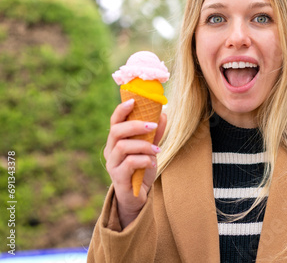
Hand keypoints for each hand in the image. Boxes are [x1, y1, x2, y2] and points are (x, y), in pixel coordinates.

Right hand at [103, 99, 166, 227]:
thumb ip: (155, 134)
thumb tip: (163, 114)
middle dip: (135, 126)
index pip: (114, 121)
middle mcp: (110, 151)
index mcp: (116, 141)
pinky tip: (152, 162)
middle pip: (116, 131)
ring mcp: (112, 165)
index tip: (133, 101)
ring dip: (143, 145)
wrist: (138, 197)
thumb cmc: (141, 170)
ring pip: (123, 146)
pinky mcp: (118, 178)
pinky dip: (143, 159)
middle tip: (152, 126)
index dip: (121, 110)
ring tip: (157, 150)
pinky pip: (129, 163)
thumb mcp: (150, 149)